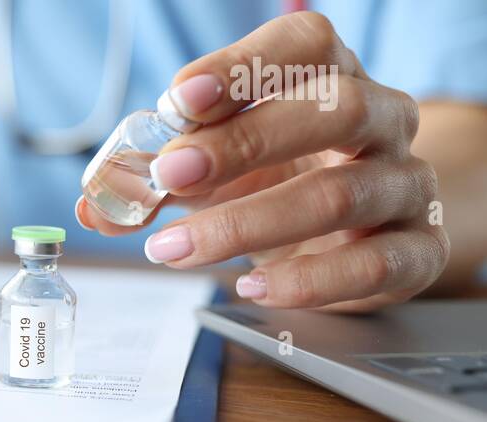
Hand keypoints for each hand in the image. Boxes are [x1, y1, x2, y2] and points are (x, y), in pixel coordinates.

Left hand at [77, 11, 448, 312]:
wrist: (358, 234)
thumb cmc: (278, 180)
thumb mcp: (212, 171)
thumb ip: (153, 181)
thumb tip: (93, 204)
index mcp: (329, 77)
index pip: (304, 46)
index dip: (241, 66)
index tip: (179, 99)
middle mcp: (381, 120)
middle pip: (332, 109)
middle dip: (242, 142)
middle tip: (171, 174)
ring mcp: (405, 184)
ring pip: (341, 193)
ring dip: (246, 224)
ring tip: (176, 248)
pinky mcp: (419, 250)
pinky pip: (373, 264)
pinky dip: (306, 280)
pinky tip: (252, 285)